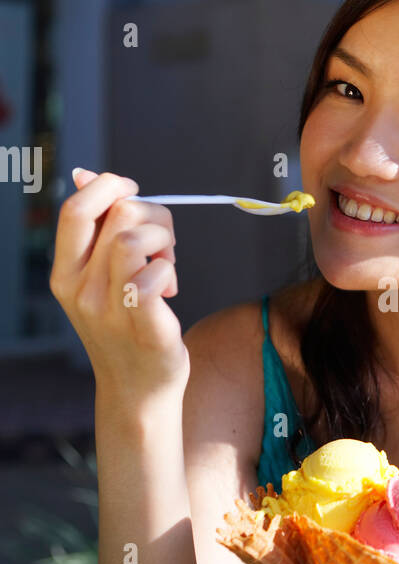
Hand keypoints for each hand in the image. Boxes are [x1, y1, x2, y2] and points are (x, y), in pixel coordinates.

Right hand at [50, 167, 188, 396]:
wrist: (137, 390)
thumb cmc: (123, 326)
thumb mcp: (96, 277)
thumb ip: (94, 228)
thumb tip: (83, 173)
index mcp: (64, 273)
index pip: (75, 209)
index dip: (108, 186)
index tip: (132, 192)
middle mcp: (80, 291)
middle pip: (119, 215)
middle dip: (153, 215)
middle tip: (163, 243)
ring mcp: (110, 311)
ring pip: (135, 239)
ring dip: (163, 240)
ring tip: (166, 263)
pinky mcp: (143, 328)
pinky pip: (153, 277)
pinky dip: (169, 271)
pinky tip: (168, 290)